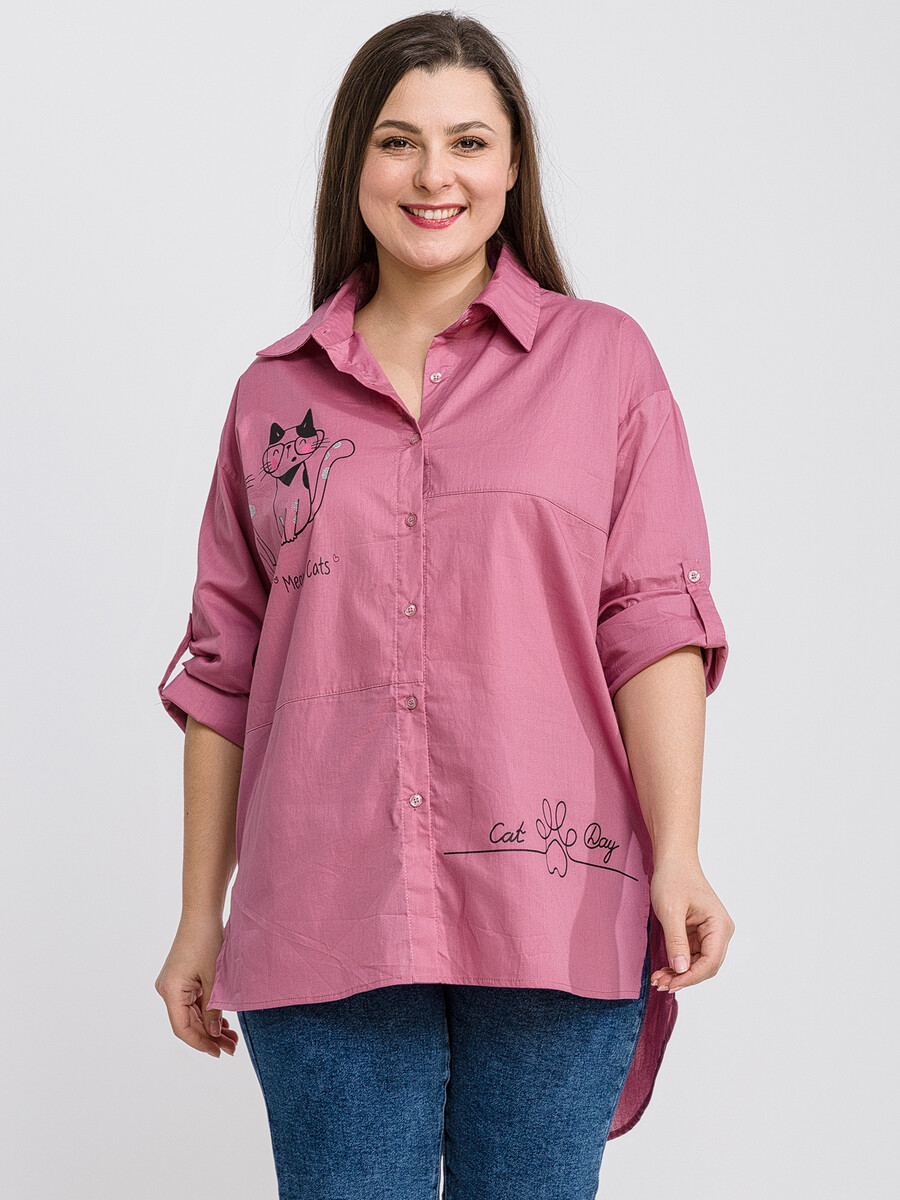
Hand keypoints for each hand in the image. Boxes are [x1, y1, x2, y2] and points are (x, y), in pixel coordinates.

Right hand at [155, 916, 237, 1056]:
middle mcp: (167, 990)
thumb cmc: (207, 940)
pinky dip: (206, 1013)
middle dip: (209, 1037)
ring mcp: (173, 985)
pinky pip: (192, 1003)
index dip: (201, 1043)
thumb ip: (213, 1010)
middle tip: (232, 1048)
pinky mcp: (180, 979)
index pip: (183, 1029)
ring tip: (232, 1039)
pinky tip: (222, 1023)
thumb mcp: (214, 979)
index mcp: (171, 992)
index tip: (219, 1053)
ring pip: (191, 1015)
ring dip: (209, 1027)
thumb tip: (214, 1035)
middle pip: (187, 1023)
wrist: (201, 913)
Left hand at [649, 856, 734, 992]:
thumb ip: (677, 942)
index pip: (710, 961)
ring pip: (699, 964)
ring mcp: (711, 933)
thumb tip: (681, 970)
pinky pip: (692, 955)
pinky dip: (678, 964)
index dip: (691, 976)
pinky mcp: (700, 933)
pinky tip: (664, 970)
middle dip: (684, 978)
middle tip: (660, 984)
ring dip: (680, 974)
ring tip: (658, 979)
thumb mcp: (671, 911)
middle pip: (706, 966)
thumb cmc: (674, 878)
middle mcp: (720, 932)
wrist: (673, 861)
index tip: (671, 983)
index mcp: (719, 925)